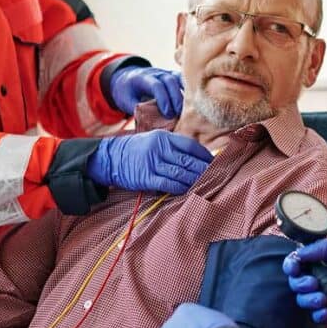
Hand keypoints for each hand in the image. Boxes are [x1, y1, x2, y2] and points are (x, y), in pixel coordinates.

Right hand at [85, 130, 212, 193]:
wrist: (109, 158)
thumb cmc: (135, 150)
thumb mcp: (153, 140)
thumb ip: (172, 147)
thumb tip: (196, 158)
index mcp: (163, 137)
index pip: (190, 146)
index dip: (205, 155)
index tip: (214, 163)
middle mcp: (159, 148)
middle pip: (188, 160)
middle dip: (204, 169)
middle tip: (216, 176)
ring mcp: (152, 163)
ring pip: (180, 173)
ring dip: (195, 180)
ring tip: (205, 184)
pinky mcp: (146, 178)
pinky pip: (168, 184)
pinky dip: (180, 188)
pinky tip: (188, 190)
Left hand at [109, 66, 183, 118]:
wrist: (127, 78)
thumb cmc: (127, 92)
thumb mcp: (125, 101)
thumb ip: (137, 110)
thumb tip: (150, 123)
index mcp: (142, 78)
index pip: (156, 86)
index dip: (163, 99)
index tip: (167, 113)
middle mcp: (156, 73)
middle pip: (170, 81)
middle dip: (176, 98)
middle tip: (179, 114)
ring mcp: (166, 73)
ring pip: (179, 79)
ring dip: (184, 94)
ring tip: (188, 110)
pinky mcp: (173, 77)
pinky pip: (183, 81)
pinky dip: (189, 90)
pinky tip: (193, 103)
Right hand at [284, 239, 326, 323]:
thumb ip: (323, 248)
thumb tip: (299, 253)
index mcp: (323, 265)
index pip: (298, 264)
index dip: (291, 265)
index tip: (295, 267)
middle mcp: (321, 281)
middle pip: (296, 284)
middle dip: (300, 284)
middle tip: (313, 283)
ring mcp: (326, 300)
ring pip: (303, 301)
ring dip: (309, 300)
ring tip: (323, 299)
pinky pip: (316, 317)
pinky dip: (319, 315)